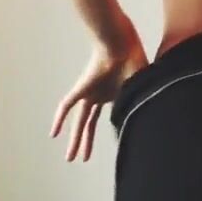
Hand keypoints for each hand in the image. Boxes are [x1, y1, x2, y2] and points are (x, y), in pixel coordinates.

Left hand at [50, 42, 147, 161]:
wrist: (123, 42)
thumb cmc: (135, 58)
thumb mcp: (141, 87)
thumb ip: (140, 103)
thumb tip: (148, 123)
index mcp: (112, 94)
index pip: (105, 117)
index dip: (105, 130)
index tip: (107, 143)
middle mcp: (98, 95)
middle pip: (89, 124)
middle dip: (86, 142)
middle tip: (82, 158)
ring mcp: (89, 92)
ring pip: (79, 121)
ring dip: (75, 140)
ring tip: (70, 158)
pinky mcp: (82, 87)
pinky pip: (67, 105)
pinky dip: (59, 119)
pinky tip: (53, 135)